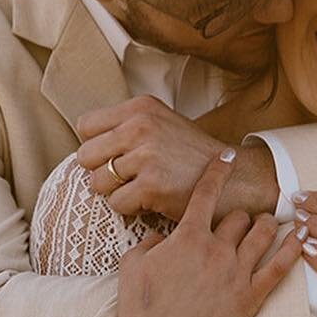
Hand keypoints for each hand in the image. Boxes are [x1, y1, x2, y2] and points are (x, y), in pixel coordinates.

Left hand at [77, 95, 277, 220]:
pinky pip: (116, 204)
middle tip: (127, 177)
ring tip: (141, 188)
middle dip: (101, 171)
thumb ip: (124, 127)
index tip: (116, 156)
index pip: (85, 126)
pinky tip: (151, 201)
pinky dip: (130, 208)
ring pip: (98, 183)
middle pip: (85, 156)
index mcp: (140, 108)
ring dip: (116, 192)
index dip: (96, 147)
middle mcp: (140, 126)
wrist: (233, 178)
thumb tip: (84, 145)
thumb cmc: (190, 156)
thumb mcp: (160, 123)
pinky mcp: (152, 186)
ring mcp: (146, 156)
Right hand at [107, 151, 302, 316]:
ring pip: (263, 233)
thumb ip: (150, 242)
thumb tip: (162, 237)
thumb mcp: (133, 264)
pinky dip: (294, 248)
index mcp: (187, 236)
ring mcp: (236, 272)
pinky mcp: (251, 297)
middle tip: (238, 222)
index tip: (227, 154)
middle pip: (239, 215)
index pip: (206, 191)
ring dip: (266, 225)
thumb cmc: (139, 308)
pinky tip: (303, 236)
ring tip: (267, 226)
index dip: (218, 169)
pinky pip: (280, 266)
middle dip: (239, 214)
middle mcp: (216, 248)